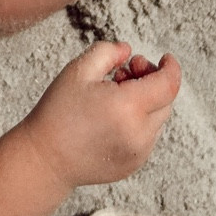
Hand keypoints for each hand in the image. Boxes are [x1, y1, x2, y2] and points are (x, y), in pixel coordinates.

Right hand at [22, 41, 181, 189]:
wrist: (45, 159)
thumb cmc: (57, 113)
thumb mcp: (78, 71)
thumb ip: (108, 52)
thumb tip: (128, 51)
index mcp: (127, 108)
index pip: (168, 84)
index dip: (171, 67)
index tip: (165, 58)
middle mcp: (139, 134)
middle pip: (165, 100)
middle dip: (153, 80)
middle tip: (125, 73)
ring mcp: (138, 153)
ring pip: (158, 119)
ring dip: (146, 102)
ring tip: (114, 96)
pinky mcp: (133, 165)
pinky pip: (148, 137)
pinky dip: (139, 122)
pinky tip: (112, 118)